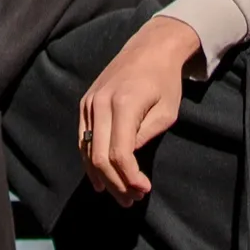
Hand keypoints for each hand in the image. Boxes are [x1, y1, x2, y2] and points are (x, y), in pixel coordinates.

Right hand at [78, 15, 204, 204]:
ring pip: (88, 151)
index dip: (130, 177)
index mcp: (123, 105)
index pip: (120, 153)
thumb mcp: (166, 112)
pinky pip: (83, 140)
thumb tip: (128, 161)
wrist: (150, 49)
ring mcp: (89, 103)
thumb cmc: (165, 81)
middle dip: (116, 184)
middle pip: (100, 157)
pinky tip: (99, 180)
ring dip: (102, 177)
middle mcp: (100, 104)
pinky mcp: (85, 104)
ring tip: (120, 195)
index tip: (144, 190)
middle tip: (131, 200)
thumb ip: (145, 136)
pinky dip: (90, 162)